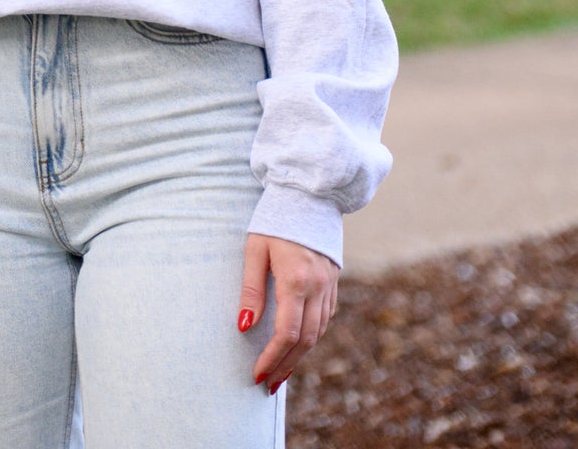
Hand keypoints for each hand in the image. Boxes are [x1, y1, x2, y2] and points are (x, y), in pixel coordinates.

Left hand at [238, 232, 338, 393]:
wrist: (308, 192)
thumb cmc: (274, 218)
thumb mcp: (254, 249)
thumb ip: (251, 289)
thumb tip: (244, 327)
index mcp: (296, 280)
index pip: (286, 334)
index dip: (272, 358)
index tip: (257, 374)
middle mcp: (317, 287)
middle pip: (305, 341)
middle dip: (285, 365)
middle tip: (267, 383)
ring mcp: (329, 285)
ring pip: (318, 333)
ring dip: (300, 356)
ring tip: (280, 372)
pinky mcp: (333, 282)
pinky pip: (325, 318)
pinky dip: (312, 337)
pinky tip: (299, 345)